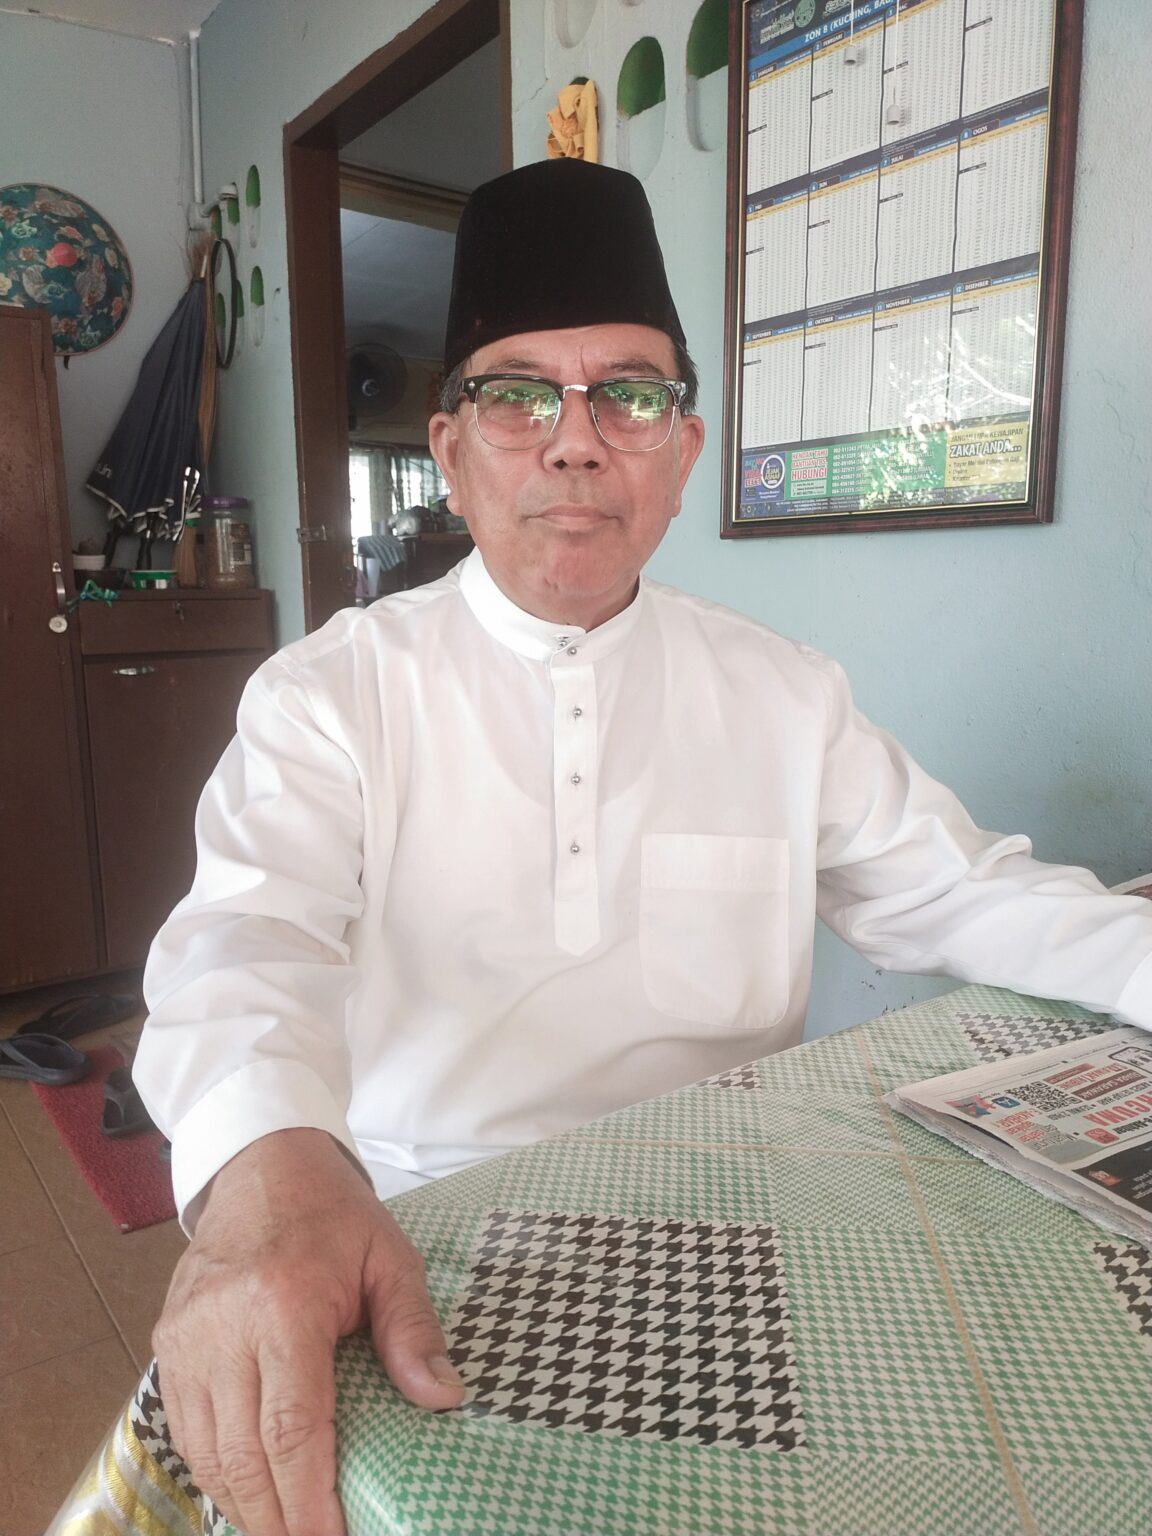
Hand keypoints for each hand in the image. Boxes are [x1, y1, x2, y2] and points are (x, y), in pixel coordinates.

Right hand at [153, 1128, 464, 1535]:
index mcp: (283, 1303)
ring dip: (242, 1502)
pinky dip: (214, 1468)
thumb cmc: (333, 1212)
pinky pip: (185, 1426)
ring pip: (206, 1451)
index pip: (293, 1428)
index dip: (310, 1499)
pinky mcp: (168, 1341)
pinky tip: (247, 1490)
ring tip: (283, 1529)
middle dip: (276, 1518)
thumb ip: (414, 1330)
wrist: (262, 1164)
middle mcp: (223, 1326)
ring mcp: (186, 1336)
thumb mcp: (391, 1256)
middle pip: (243, 1455)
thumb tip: (443, 1398)